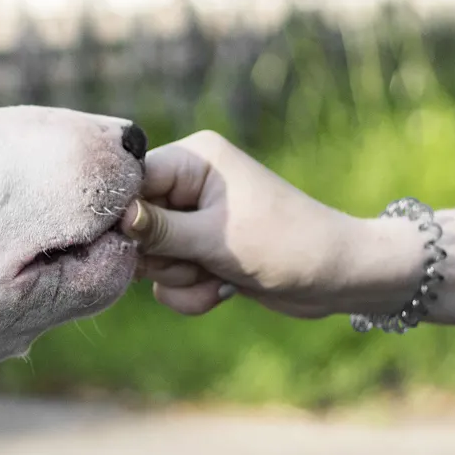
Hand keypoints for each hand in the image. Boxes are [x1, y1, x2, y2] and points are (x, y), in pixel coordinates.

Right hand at [121, 131, 397, 318]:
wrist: (340, 279)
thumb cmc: (288, 246)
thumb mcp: (216, 239)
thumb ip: (157, 230)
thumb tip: (115, 219)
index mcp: (195, 160)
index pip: (130, 179)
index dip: (122, 214)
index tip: (125, 244)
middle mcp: (190, 184)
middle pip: (133, 224)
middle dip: (161, 256)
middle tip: (195, 261)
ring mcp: (194, 220)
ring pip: (150, 258)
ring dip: (180, 279)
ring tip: (219, 277)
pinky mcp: (201, 252)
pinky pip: (168, 279)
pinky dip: (191, 293)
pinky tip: (223, 290)